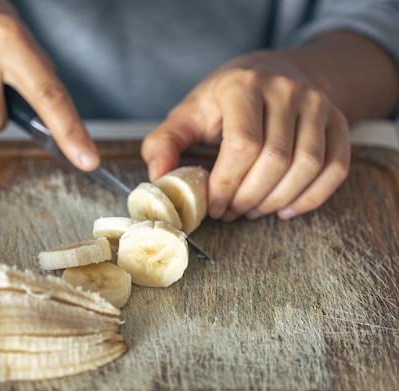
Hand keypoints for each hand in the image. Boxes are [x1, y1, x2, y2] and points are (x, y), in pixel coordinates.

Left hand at [141, 50, 350, 220]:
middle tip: (230, 212)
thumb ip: (166, 142)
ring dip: (276, 201)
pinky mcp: (338, 122)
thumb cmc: (225, 99)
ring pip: (307, 166)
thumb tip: (159, 178)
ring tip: (251, 210)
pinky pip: (335, 168)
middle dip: (249, 197)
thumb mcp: (189, 112)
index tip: (212, 206)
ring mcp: (317, 104)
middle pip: (275, 159)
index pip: (242, 144)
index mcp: (243, 85)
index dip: (226, 183)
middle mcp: (286, 90)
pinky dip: (311, 197)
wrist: (276, 71)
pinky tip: (285, 209)